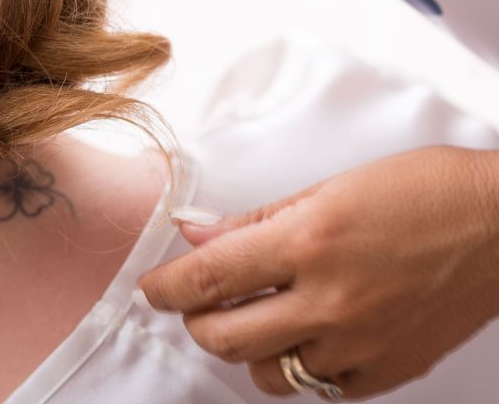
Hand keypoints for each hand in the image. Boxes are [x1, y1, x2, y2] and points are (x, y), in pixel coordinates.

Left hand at [139, 147, 498, 398]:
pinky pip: (322, 388)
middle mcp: (330, 300)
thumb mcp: (327, 188)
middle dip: (197, 322)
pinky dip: (304, 366)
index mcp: (307, 242)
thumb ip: (255, 219)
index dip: (165, 289)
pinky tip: (310, 335)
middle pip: (224, 339)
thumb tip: (195, 233)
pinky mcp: (388, 371)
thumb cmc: (422, 192)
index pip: (207, 278)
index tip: (151, 289)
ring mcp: (360, 344)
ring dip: (249, 349)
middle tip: (198, 304)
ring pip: (268, 374)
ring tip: (259, 318)